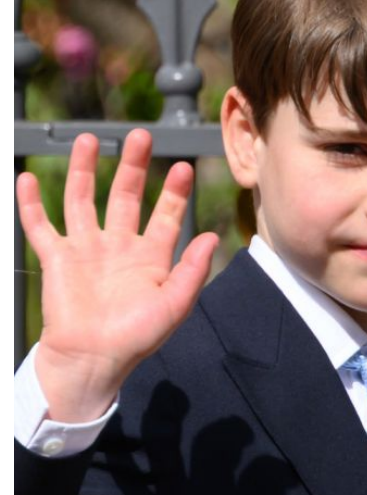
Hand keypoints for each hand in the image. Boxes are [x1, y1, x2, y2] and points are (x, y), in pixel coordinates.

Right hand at [17, 128, 218, 421]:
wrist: (94, 359)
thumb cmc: (135, 338)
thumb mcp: (173, 306)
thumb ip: (193, 271)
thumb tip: (211, 237)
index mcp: (150, 259)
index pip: (164, 216)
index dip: (173, 193)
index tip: (183, 167)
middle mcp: (118, 248)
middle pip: (125, 197)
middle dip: (133, 167)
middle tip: (140, 136)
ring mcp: (85, 250)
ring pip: (82, 200)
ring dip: (85, 170)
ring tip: (90, 140)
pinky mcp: (56, 258)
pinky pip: (40, 225)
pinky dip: (31, 202)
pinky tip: (26, 177)